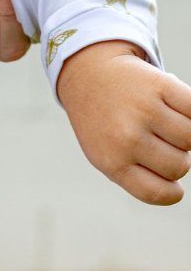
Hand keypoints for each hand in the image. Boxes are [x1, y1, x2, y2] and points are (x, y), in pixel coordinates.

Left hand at [56, 41, 190, 204]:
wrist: (90, 77)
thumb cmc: (104, 124)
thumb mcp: (107, 155)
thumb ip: (139, 173)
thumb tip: (177, 183)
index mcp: (112, 162)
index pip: (158, 193)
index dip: (172, 192)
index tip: (172, 184)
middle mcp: (127, 138)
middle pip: (179, 166)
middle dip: (176, 159)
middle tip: (159, 144)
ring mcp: (144, 111)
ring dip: (185, 135)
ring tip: (164, 125)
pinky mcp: (160, 85)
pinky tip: (176, 109)